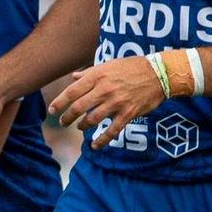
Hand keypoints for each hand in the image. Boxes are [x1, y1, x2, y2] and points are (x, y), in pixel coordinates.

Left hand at [48, 56, 163, 149]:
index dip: (59, 103)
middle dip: (67, 117)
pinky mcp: (128, 114)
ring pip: (92, 120)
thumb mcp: (109, 65)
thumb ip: (90, 73)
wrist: (160, 73)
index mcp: (98, 76)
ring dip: (82, 126)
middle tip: (63, 122)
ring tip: (79, 127)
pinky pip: (111, 131)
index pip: (72, 92)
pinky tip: (94, 146)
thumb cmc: (132, 67)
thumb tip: (73, 78)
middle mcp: (105, 89)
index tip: (52, 110)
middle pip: (78, 108)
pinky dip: (101, 141)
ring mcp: (116, 103)